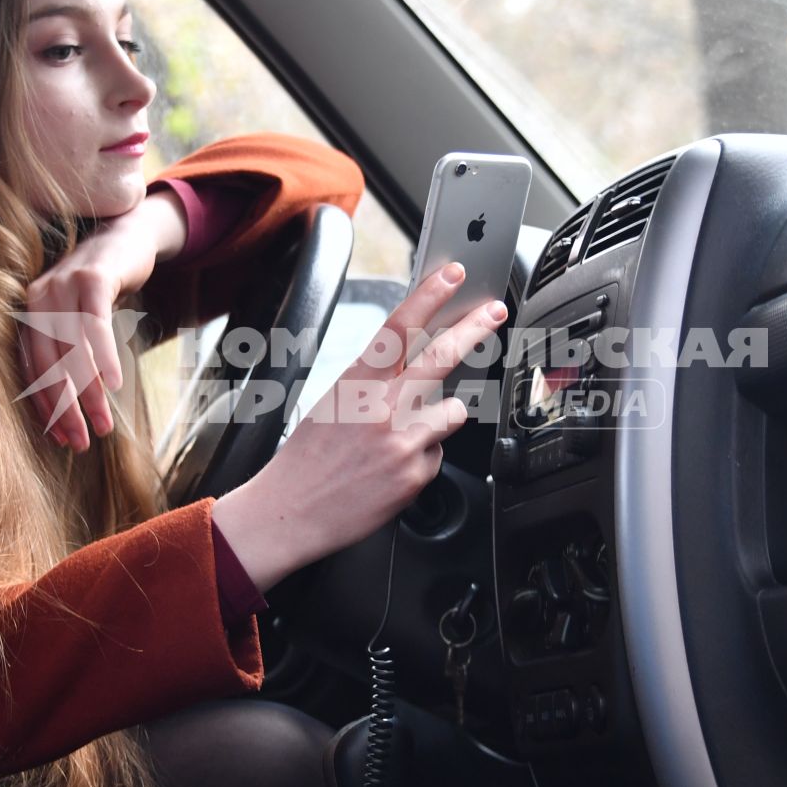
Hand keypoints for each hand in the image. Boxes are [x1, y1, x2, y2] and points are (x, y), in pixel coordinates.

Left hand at [19, 190, 187, 450]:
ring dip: (87, 391)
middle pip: (48, 363)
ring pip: (71, 349)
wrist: (128, 235)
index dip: (46, 407)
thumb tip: (71, 407)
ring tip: (103, 423)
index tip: (62, 439)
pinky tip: (114, 383)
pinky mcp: (92, 276)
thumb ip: (70, 352)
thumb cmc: (105, 287)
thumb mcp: (80, 320)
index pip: (32, 369)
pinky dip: (102, 355)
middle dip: (65, 408)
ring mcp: (63, 285)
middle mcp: (39, 299)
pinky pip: (94, 324)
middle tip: (82, 442)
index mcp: (31, 313)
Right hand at [211, 262, 506, 590]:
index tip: (452, 274)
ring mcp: (402, 441)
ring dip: (438, 419)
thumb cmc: (307, 459)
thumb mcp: (332, 404)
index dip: (430, 295)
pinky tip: (392, 469)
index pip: (399, 328)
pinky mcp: (416, 474)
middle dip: (474, 328)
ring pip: (453, 410)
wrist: (291, 512)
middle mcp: (381, 407)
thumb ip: (374, 383)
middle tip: (495, 310)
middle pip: (441, 356)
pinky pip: (438, 453)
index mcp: (356, 383)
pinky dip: (422, 458)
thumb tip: (413, 366)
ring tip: (402, 437)